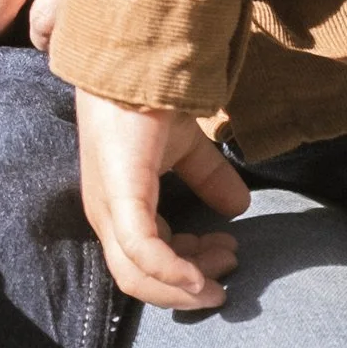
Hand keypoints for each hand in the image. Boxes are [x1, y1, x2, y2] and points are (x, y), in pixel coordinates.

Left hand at [75, 93, 249, 311]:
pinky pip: (142, 251)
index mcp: (118, 210)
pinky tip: (199, 277)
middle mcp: (106, 217)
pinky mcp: (119, 197)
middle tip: (231, 260)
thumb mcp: (187, 149)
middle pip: (141, 280)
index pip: (147, 263)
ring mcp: (108, 209)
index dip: (190, 267)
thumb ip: (209, 177)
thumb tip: (240, 206)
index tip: (229, 250)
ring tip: (226, 260)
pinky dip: (172, 273)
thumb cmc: (149, 103)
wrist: (137, 65)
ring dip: (186, 282)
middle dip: (191, 282)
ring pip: (138, 276)